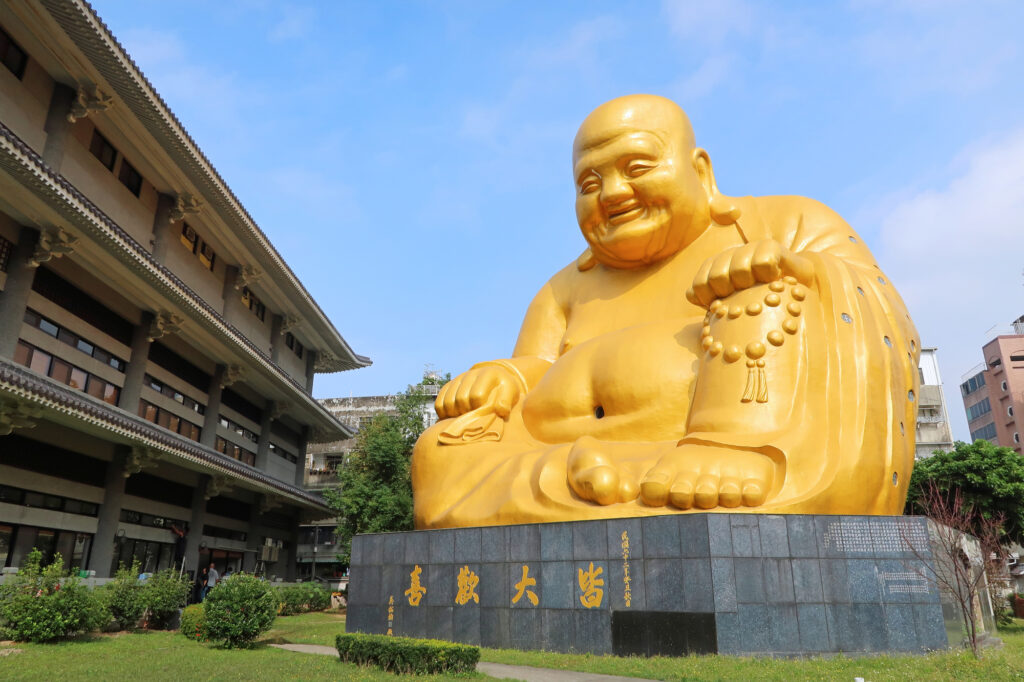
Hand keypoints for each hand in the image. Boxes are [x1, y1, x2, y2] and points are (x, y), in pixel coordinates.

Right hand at [434, 364, 521, 419]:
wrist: (496, 379)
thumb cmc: (504, 390)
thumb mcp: (511, 393)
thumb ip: (507, 401)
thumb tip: (500, 410)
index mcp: (487, 374)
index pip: (476, 395)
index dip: (479, 408)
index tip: (484, 413)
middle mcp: (470, 374)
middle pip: (460, 399)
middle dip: (467, 412)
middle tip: (474, 417)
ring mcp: (458, 380)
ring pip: (447, 402)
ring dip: (455, 414)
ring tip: (465, 417)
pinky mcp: (449, 386)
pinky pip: (439, 403)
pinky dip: (443, 413)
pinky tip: (452, 417)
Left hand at [686, 239, 812, 307]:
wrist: (799, 294)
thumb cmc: (762, 304)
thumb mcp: (735, 306)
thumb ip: (710, 298)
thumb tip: (690, 294)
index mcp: (717, 268)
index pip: (700, 284)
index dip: (707, 299)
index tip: (721, 308)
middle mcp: (731, 256)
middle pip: (717, 276)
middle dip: (729, 293)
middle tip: (744, 301)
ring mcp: (751, 249)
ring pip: (738, 268)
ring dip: (749, 286)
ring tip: (759, 292)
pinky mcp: (772, 247)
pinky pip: (762, 261)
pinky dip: (767, 274)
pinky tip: (774, 281)